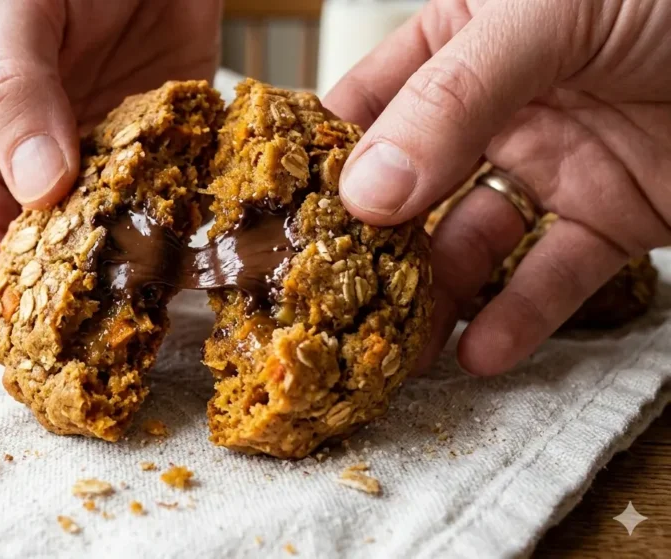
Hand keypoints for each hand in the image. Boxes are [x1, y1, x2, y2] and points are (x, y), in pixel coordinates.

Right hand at [0, 0, 219, 319]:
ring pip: (118, 238)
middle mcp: (45, 162)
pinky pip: (177, 200)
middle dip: (71, 305)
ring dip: (139, 280)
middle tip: (106, 352)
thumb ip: (17, 94)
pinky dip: (192, 234)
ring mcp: (112, 157)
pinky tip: (216, 266)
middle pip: (50, 254)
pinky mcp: (171, 144)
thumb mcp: (17, 14)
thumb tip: (39, 189)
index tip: (25, 336)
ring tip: (166, 324)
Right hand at [323, 0, 670, 374]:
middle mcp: (497, 105)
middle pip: (411, 186)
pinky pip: (554, 274)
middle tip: (328, 303)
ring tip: (399, 345)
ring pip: (474, 241)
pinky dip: (521, 317)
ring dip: (437, 294)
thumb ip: (452, 98)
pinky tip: (485, 351)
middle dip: (371, 245)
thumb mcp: (547, 16)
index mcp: (462, 38)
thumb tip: (364, 191)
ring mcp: (554, 160)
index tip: (279, 220)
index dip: (322, 160)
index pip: (367, 103)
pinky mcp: (614, 214)